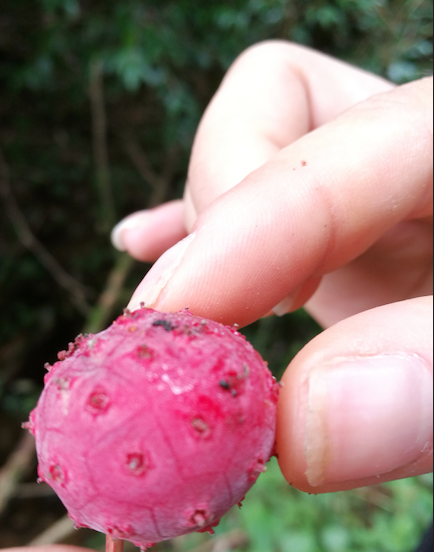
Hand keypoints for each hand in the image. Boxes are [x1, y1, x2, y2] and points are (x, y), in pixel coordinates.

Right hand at [111, 41, 432, 492]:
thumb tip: (298, 436)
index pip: (329, 142)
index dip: (230, 230)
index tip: (167, 327)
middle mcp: (419, 149)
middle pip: (275, 116)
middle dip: (215, 231)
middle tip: (191, 339)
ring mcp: (389, 191)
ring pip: (255, 158)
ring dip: (206, 240)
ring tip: (181, 313)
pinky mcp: (365, 236)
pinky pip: (260, 198)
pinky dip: (198, 227)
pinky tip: (145, 240)